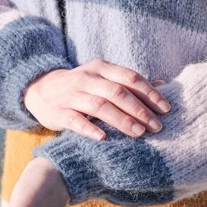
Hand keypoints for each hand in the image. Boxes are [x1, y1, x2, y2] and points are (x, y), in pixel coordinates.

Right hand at [23, 58, 170, 139]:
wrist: (41, 90)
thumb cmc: (81, 87)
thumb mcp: (102, 78)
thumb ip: (128, 82)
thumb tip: (163, 85)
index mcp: (101, 69)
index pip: (130, 78)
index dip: (150, 93)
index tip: (166, 109)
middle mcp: (87, 79)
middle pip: (117, 93)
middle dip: (139, 110)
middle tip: (156, 127)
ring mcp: (72, 95)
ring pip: (100, 106)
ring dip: (121, 120)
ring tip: (138, 133)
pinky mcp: (59, 112)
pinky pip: (75, 121)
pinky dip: (89, 128)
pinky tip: (103, 138)